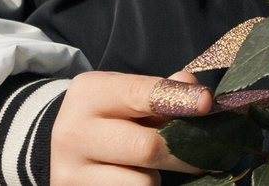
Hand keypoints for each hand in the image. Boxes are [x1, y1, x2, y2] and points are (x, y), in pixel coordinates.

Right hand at [50, 71, 208, 185]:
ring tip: (145, 166)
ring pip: (142, 182)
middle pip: (147, 147)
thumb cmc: (106, 116)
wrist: (61, 147)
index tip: (207, 103)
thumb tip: (197, 94)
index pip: (140, 94)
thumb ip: (162, 92)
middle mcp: (74, 131)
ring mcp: (71, 170)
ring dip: (155, 176)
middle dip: (182, 152)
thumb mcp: (126, 94)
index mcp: (89, 93)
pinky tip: (132, 177)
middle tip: (203, 155)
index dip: (179, 99)